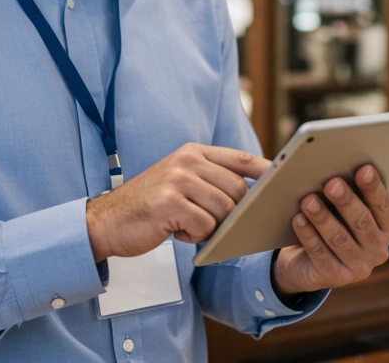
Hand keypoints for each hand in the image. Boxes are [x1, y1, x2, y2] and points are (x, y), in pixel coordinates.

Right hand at [86, 143, 269, 261]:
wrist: (106, 221)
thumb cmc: (148, 206)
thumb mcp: (179, 181)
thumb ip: (210, 179)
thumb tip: (251, 192)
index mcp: (192, 152)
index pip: (240, 158)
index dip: (265, 171)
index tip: (282, 183)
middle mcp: (186, 161)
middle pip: (238, 189)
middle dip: (233, 213)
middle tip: (211, 223)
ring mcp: (178, 180)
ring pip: (224, 210)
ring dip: (212, 227)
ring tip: (188, 226)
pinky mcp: (170, 203)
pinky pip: (205, 226)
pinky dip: (195, 236)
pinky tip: (176, 231)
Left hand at [272, 165, 388, 295]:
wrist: (308, 262)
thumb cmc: (330, 222)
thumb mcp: (340, 208)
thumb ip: (344, 189)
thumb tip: (326, 164)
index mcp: (387, 227)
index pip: (382, 205)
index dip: (373, 187)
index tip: (363, 168)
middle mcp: (378, 250)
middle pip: (362, 222)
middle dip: (346, 201)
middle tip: (331, 183)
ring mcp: (359, 267)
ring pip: (340, 239)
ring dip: (323, 218)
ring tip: (308, 200)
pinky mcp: (336, 278)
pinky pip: (320, 254)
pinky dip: (308, 235)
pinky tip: (298, 219)